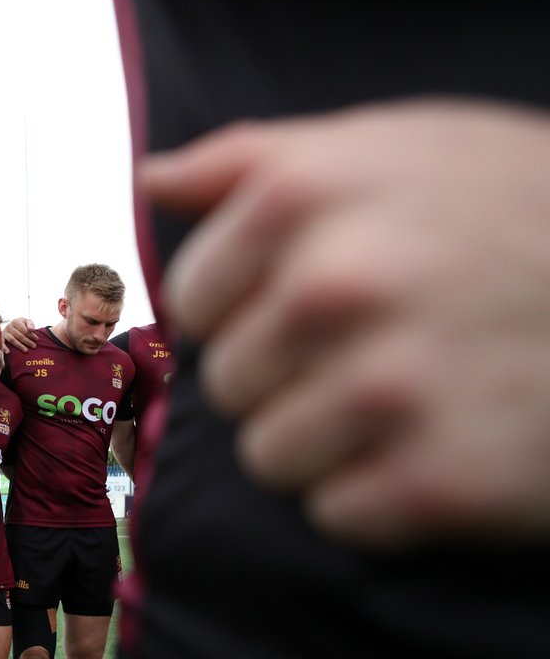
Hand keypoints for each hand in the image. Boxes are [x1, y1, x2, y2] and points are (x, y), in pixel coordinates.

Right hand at [2, 317, 37, 352]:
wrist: (13, 326)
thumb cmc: (22, 325)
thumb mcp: (27, 322)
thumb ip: (30, 324)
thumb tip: (32, 330)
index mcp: (15, 321)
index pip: (24, 330)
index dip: (31, 335)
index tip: (37, 339)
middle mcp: (9, 326)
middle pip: (19, 335)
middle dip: (27, 341)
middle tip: (34, 346)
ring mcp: (4, 332)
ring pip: (12, 340)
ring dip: (19, 346)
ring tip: (26, 350)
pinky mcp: (1, 338)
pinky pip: (2, 343)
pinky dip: (4, 347)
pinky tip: (8, 352)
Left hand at [155, 99, 549, 545]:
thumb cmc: (507, 207)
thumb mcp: (387, 143)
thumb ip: (250, 159)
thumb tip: (151, 180)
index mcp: (300, 198)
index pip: (190, 302)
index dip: (244, 311)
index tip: (309, 302)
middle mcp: (334, 288)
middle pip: (226, 384)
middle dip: (285, 376)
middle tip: (375, 351)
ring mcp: (387, 390)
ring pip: (270, 458)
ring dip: (328, 443)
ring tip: (408, 402)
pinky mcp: (439, 485)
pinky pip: (338, 516)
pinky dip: (382, 499)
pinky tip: (441, 448)